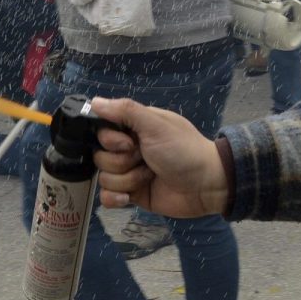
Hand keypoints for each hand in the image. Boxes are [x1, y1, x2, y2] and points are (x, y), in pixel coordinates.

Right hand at [88, 97, 228, 217]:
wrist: (206, 185)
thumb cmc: (183, 150)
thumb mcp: (156, 125)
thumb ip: (126, 111)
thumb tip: (94, 101)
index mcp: (134, 128)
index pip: (102, 131)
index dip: (110, 140)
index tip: (130, 143)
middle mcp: (129, 149)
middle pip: (100, 156)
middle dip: (122, 161)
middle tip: (145, 159)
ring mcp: (130, 172)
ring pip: (104, 178)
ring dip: (127, 179)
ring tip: (149, 177)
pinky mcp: (132, 194)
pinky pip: (107, 197)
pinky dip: (116, 198)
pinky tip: (130, 198)